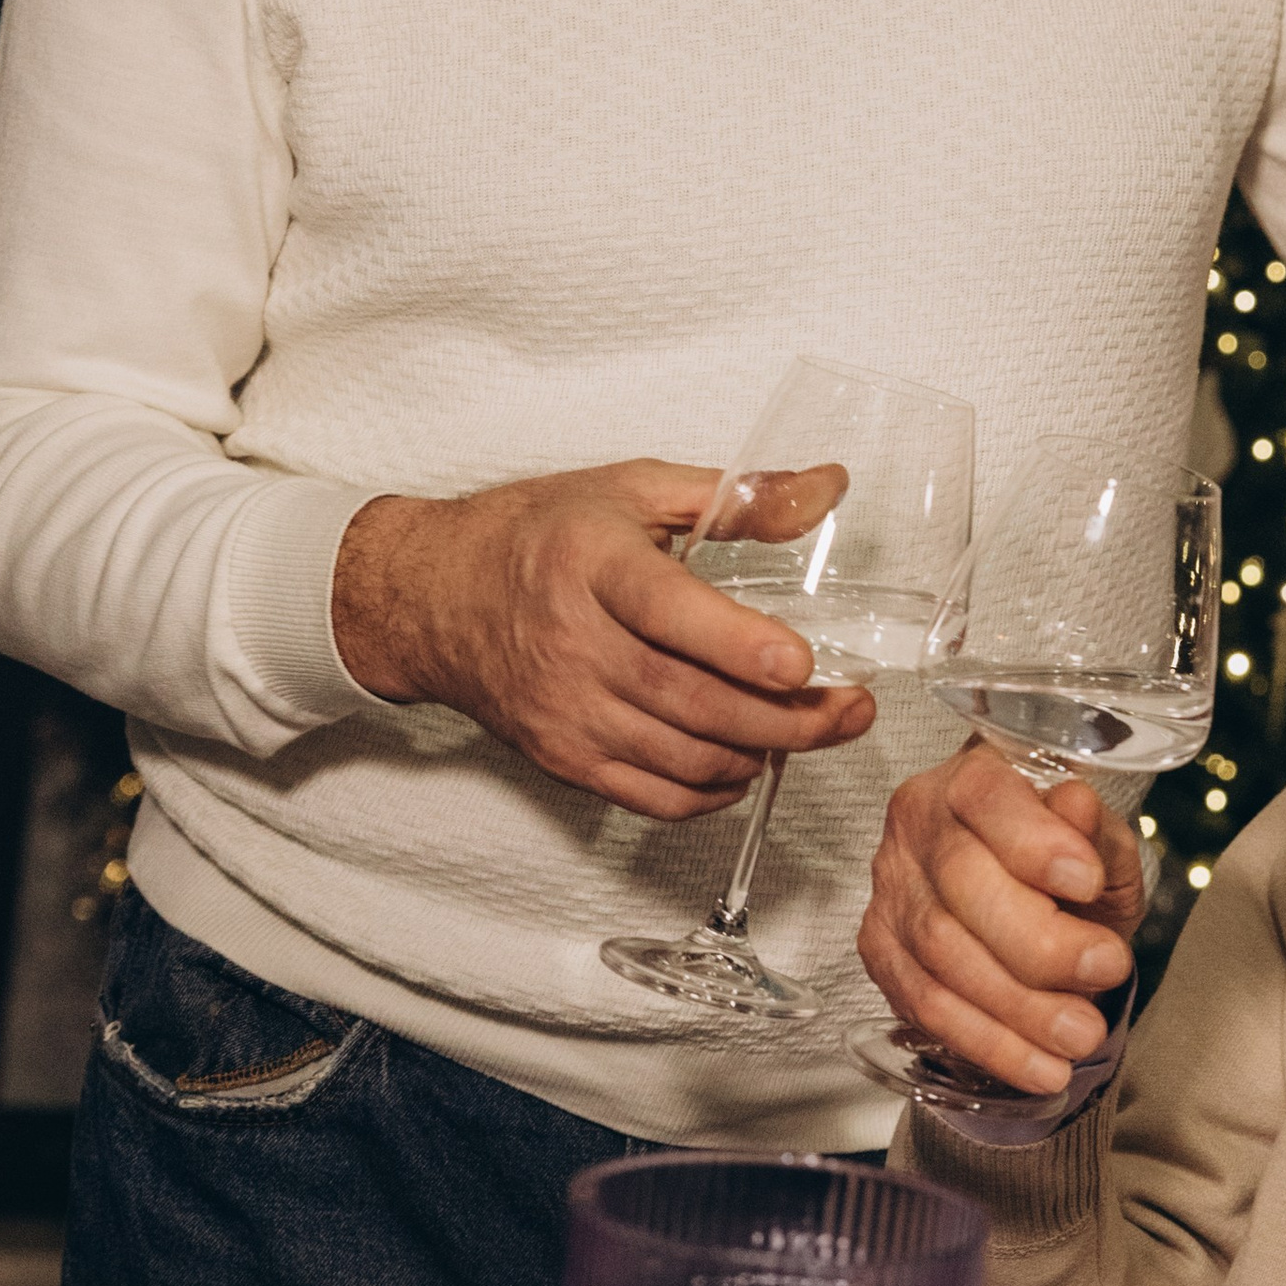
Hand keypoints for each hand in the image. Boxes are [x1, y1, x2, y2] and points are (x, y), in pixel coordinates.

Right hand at [330, 460, 875, 821]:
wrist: (433, 597)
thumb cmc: (535, 535)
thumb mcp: (632, 489)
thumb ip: (737, 495)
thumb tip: (828, 489)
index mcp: (590, 562)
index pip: (668, 613)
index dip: (738, 645)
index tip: (801, 663)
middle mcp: (573, 643)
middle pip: (691, 701)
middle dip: (787, 718)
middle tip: (851, 709)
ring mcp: (565, 711)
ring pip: (681, 757)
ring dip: (761, 754)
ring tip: (814, 729)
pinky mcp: (562, 758)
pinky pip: (652, 797)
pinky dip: (713, 792)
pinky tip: (747, 763)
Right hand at [858, 743, 1147, 1093]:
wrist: (1031, 898)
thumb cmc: (1067, 865)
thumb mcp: (1101, 845)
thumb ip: (1095, 832)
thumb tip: (1078, 808)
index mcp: (971, 778)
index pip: (987, 799)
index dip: (1034, 842)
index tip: (1088, 882)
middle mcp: (917, 827)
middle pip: (960, 884)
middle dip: (1040, 942)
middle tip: (1106, 969)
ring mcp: (891, 892)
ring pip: (941, 955)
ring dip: (1018, 1008)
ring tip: (1082, 1034)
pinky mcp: (881, 953)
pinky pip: (926, 1006)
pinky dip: (988, 1043)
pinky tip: (1040, 1065)